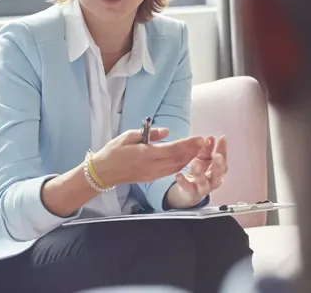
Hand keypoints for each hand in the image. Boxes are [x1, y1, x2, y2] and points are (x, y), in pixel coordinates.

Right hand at [91, 128, 205, 187]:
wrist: (104, 172)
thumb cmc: (113, 151)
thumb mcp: (128, 136)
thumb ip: (149, 134)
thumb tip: (167, 132)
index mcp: (146, 154)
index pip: (174, 148)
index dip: (190, 144)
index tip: (202, 138)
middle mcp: (152, 166)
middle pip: (179, 159)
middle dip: (195, 150)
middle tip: (206, 142)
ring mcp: (153, 174)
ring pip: (177, 167)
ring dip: (190, 158)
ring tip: (200, 149)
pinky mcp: (152, 178)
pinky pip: (171, 171)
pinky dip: (181, 164)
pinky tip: (186, 159)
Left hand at [166, 135, 227, 208]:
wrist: (190, 192)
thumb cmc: (200, 173)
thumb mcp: (203, 160)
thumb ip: (207, 150)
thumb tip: (211, 138)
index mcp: (217, 170)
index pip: (222, 159)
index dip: (223, 149)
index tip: (222, 138)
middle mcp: (213, 180)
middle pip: (218, 173)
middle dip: (218, 165)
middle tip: (217, 155)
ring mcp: (203, 188)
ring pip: (204, 182)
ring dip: (200, 173)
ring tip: (195, 164)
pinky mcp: (191, 192)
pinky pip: (188, 187)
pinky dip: (183, 182)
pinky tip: (179, 175)